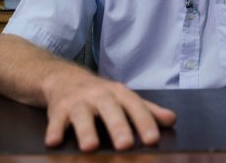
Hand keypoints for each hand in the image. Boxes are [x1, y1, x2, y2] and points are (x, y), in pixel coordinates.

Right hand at [44, 73, 175, 151]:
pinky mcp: (58, 109)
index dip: (144, 122)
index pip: (134, 106)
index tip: (153, 140)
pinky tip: (53, 142)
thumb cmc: (100, 94)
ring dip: (85, 130)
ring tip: (90, 147)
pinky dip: (54, 130)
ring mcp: (77, 101)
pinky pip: (55, 120)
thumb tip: (171, 120)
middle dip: (117, 126)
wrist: (63, 77)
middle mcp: (98, 95)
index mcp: (118, 93)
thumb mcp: (123, 98)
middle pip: (109, 109)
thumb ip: (147, 110)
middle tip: (125, 145)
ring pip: (81, 114)